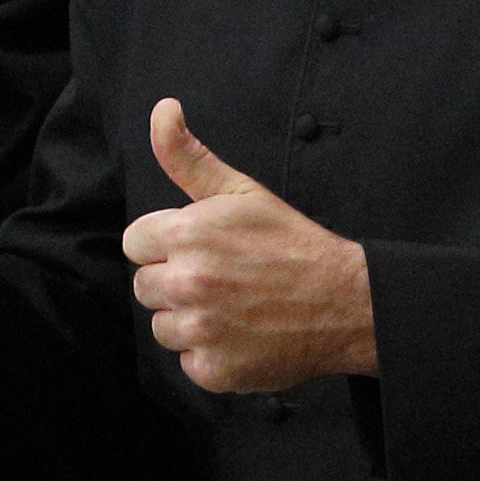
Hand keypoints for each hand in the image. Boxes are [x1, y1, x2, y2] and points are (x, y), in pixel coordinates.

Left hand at [123, 99, 376, 392]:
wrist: (344, 302)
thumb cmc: (291, 243)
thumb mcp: (241, 191)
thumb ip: (188, 156)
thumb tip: (163, 109)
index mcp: (186, 233)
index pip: (135, 243)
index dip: (166, 244)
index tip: (200, 248)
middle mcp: (187, 282)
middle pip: (145, 286)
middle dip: (175, 281)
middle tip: (223, 278)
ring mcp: (200, 330)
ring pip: (163, 327)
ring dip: (190, 321)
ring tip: (234, 307)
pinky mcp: (213, 370)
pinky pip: (189, 362)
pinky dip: (212, 355)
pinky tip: (242, 336)